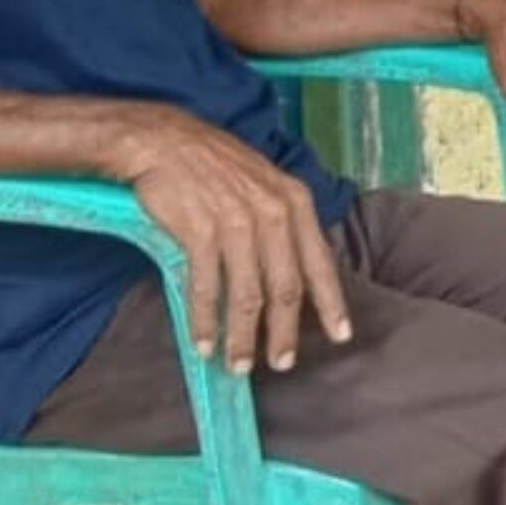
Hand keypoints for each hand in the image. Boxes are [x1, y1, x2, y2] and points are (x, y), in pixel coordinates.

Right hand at [103, 108, 350, 375]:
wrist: (163, 141)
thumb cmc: (215, 166)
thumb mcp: (264, 184)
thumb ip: (284, 224)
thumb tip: (294, 273)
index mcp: (294, 202)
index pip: (320, 262)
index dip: (332, 303)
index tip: (341, 335)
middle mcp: (272, 214)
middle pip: (285, 288)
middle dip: (284, 332)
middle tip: (282, 363)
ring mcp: (236, 223)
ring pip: (247, 295)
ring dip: (242, 336)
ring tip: (237, 363)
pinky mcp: (200, 232)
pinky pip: (206, 287)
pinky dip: (205, 319)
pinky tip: (203, 342)